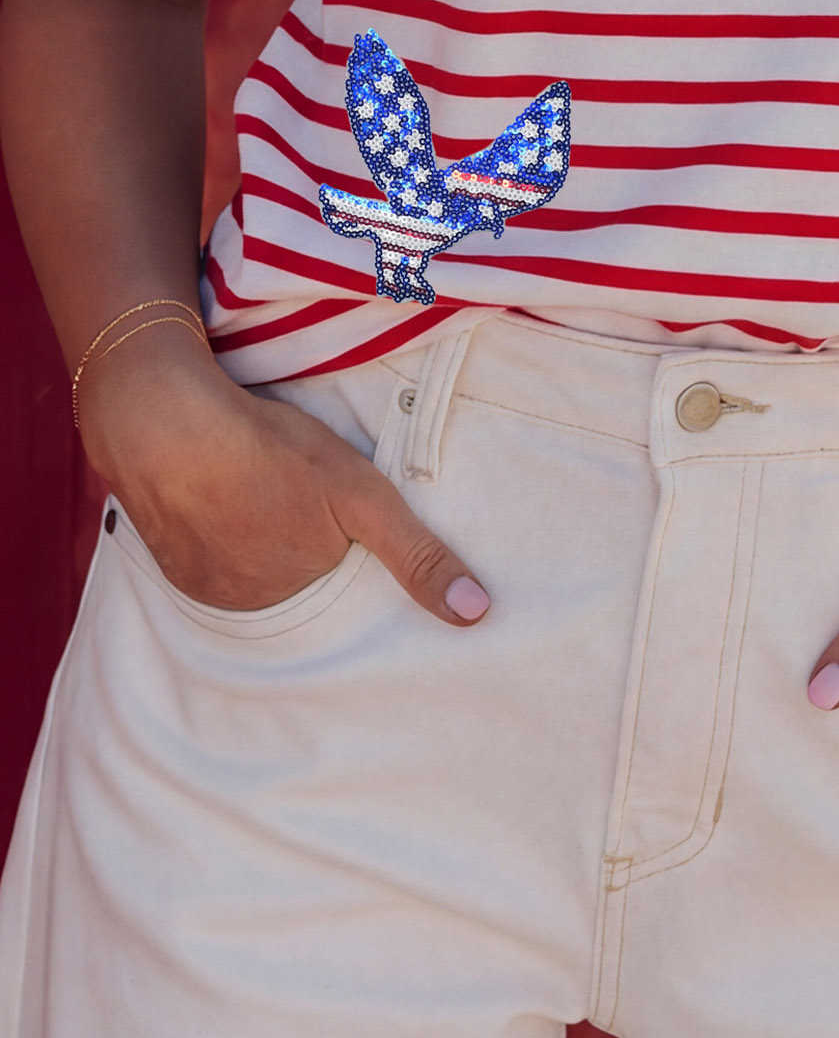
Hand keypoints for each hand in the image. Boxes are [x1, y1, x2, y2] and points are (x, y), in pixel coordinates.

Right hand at [79, 322, 490, 623]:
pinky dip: (219, 526)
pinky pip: (206, 550)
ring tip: (260, 487)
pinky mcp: (165, 554)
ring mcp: (199, 583)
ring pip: (249, 562)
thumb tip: (477, 614)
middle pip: (292, 574)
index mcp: (295, 598)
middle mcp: (245, 605)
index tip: (329, 514)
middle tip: (289, 490)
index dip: (338, 543)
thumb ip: (417, 556)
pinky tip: (223, 490)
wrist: (164, 422)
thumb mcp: (362, 498)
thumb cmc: (269, 454)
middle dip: (297, 541)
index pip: (337, 579)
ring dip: (256, 533)